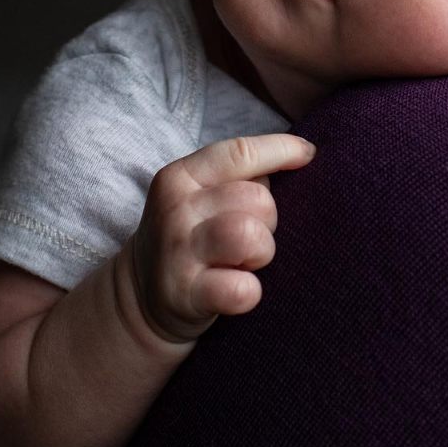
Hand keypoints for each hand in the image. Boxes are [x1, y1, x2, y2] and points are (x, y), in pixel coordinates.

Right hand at [129, 133, 315, 345]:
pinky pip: (243, 289)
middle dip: (268, 219)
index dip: (281, 150)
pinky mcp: (186, 295)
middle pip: (257, 198)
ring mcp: (178, 253)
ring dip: (262, 251)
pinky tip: (236, 289)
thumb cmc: (189, 237)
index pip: (240, 152)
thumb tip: (300, 154)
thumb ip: (238, 176)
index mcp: (180, 177)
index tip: (307, 154)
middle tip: (249, 237)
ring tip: (246, 260)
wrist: (140, 296)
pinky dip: (250, 292)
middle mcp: (176, 211)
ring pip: (251, 236)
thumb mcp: (197, 196)